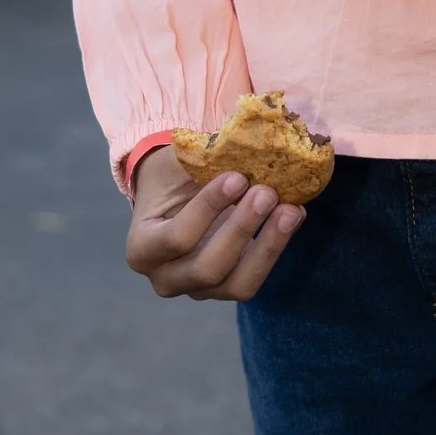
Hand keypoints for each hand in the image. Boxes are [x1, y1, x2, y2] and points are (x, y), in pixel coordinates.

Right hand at [126, 145, 303, 301]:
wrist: (175, 195)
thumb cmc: (172, 177)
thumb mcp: (176, 165)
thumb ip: (202, 159)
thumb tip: (248, 144)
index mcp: (142, 249)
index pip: (176, 238)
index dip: (209, 208)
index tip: (237, 177)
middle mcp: (165, 278)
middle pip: (208, 268)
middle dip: (242, 230)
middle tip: (267, 192)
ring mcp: (198, 290)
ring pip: (238, 285)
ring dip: (268, 246)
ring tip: (290, 210)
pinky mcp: (227, 288)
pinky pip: (254, 278)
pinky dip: (275, 246)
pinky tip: (293, 215)